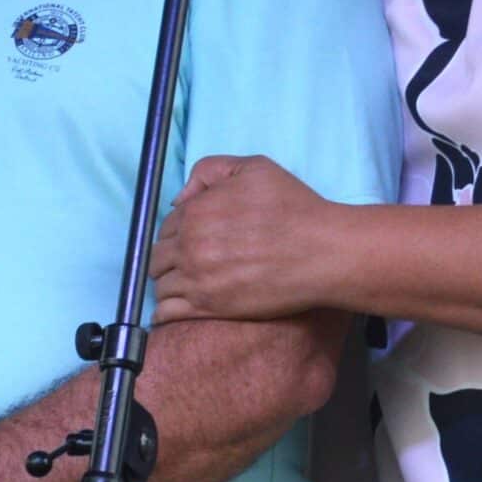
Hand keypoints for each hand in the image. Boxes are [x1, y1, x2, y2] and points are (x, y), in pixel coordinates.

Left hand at [150, 156, 336, 322]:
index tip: (189, 239)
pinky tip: (172, 310)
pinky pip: (167, 313)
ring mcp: (197, 279)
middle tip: (185, 262)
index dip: (177, 231)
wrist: (323, 251)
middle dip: (167, 258)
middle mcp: (190, 245)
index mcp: (196, 212)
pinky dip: (163, 312)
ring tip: (183, 286)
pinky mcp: (209, 307)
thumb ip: (210, 170)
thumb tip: (181, 197)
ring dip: (167, 284)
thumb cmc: (295, 208)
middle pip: (158, 256)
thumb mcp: (255, 168)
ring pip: (160, 285)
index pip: (167, 225)